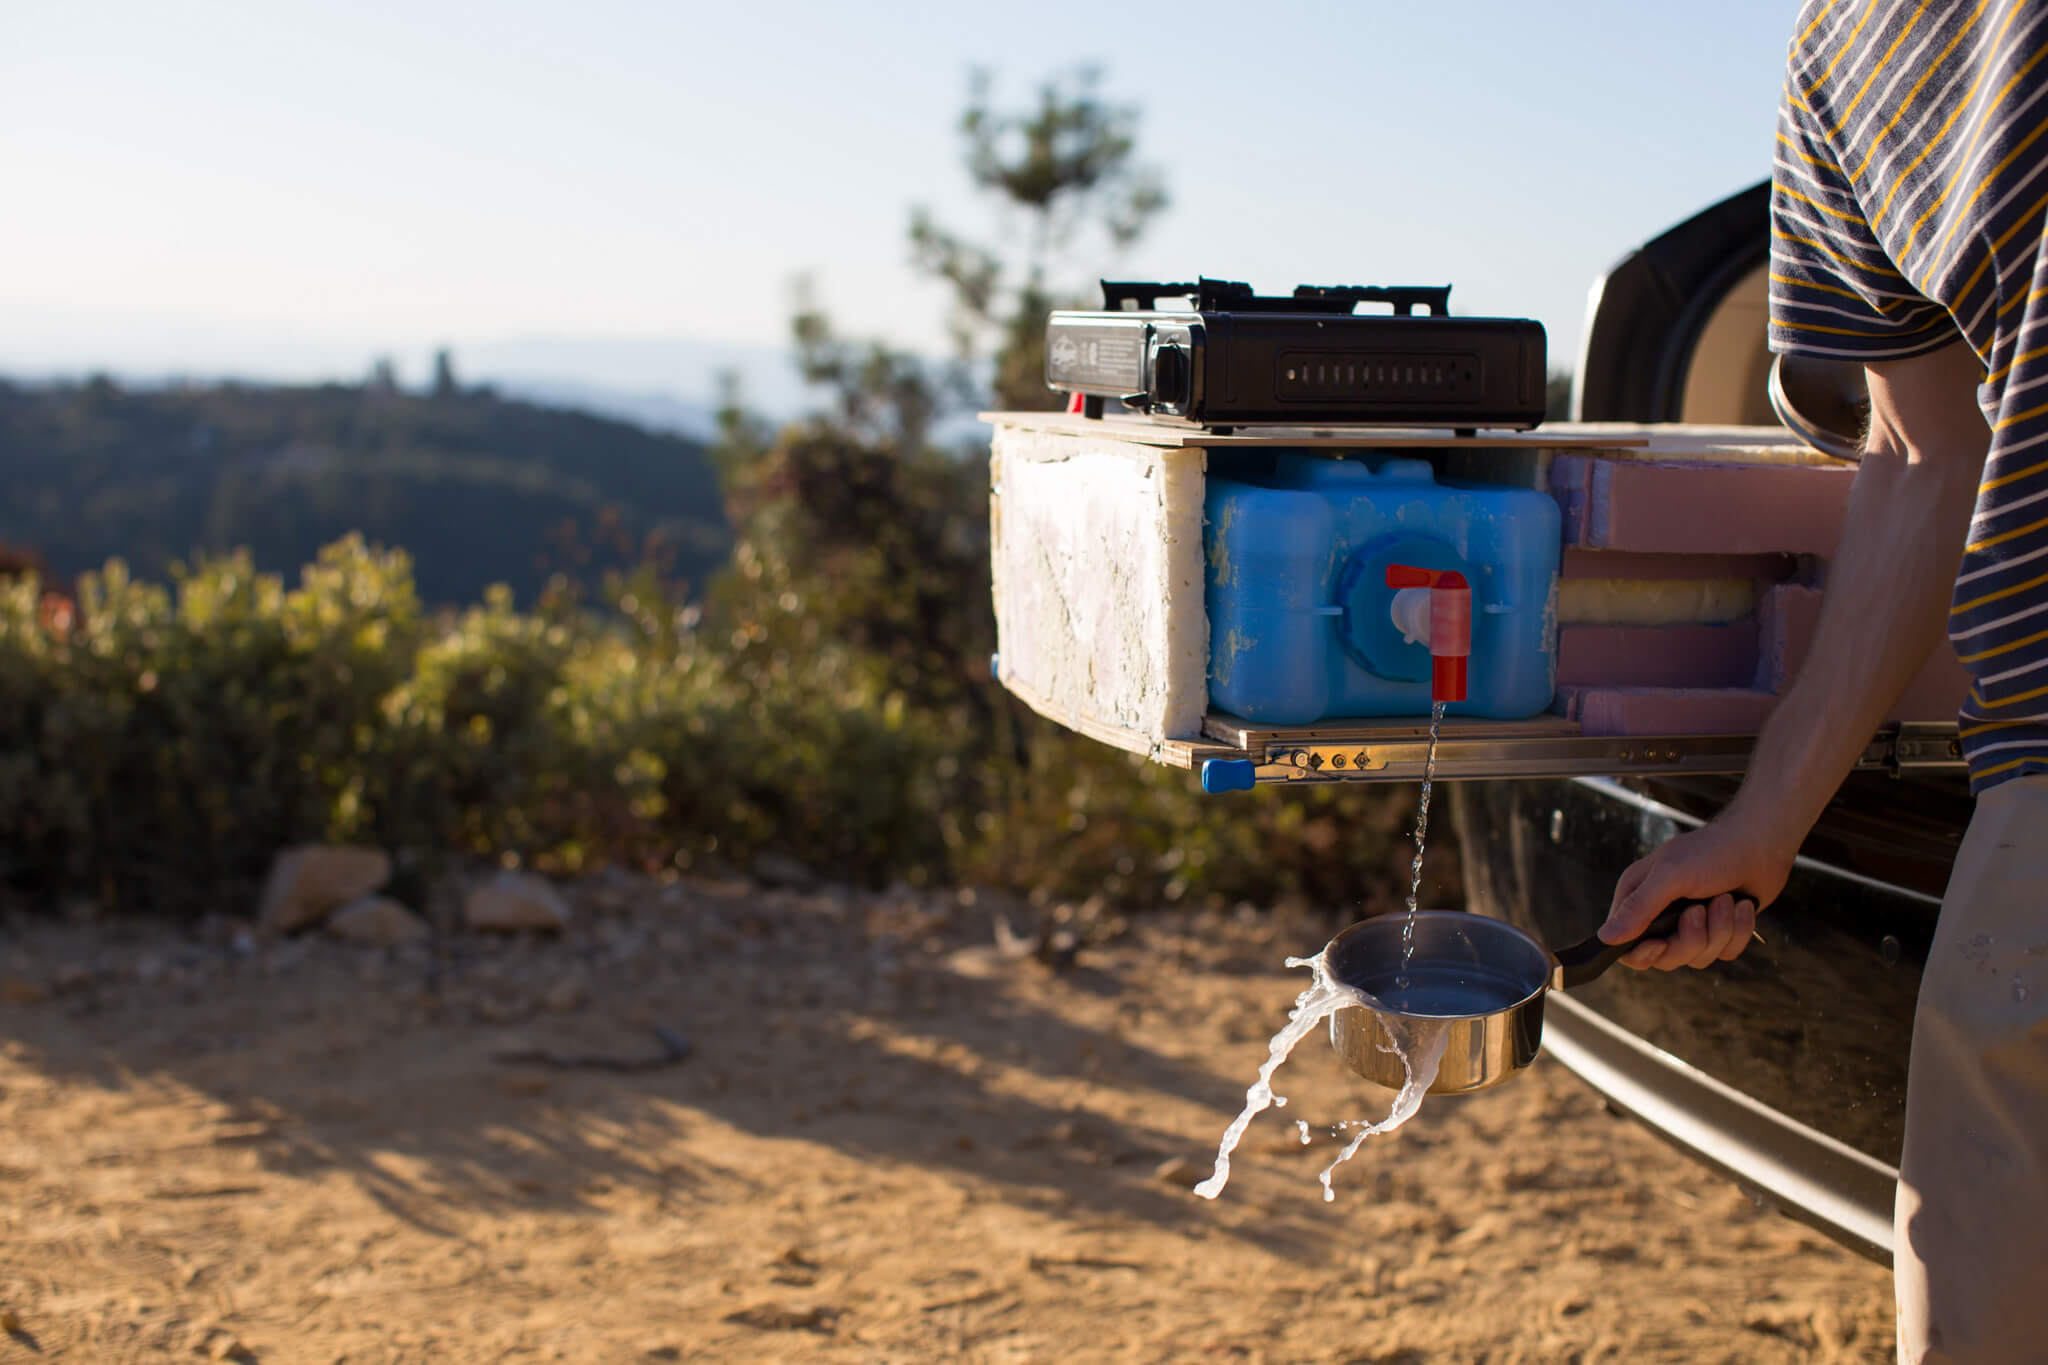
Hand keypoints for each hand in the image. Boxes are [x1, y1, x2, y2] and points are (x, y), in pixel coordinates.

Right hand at [1598, 805, 1797, 970]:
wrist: (1760, 844)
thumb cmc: (1712, 852)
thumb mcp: (1669, 876)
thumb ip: (1638, 908)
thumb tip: (1605, 937)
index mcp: (1640, 898)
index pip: (1626, 946)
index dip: (1642, 953)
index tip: (1662, 944)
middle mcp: (1662, 915)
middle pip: (1666, 957)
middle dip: (1691, 937)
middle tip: (1701, 909)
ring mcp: (1692, 925)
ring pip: (1699, 957)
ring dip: (1720, 929)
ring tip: (1726, 899)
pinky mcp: (1720, 931)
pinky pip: (1725, 952)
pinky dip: (1739, 930)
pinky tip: (1742, 905)